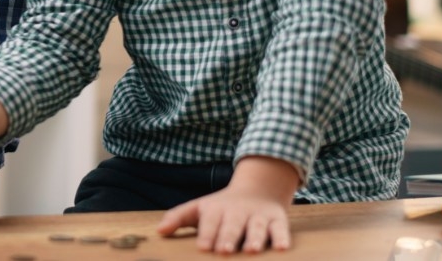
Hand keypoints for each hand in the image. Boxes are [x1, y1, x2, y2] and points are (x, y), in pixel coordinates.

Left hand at [156, 156, 300, 253]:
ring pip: (258, 227)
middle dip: (229, 237)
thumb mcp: (198, 209)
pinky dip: (282, 237)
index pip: (210, 221)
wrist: (257, 190)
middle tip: (224, 251)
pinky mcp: (277, 220)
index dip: (207, 234)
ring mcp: (258, 216)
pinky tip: (283, 248)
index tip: (203, 247)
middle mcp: (238, 212)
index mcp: (216, 209)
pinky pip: (281, 229)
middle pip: (233, 225)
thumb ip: (178, 218)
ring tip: (252, 250)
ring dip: (255, 238)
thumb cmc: (221, 208)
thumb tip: (159, 231)